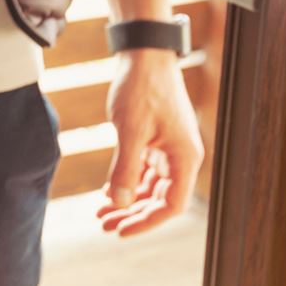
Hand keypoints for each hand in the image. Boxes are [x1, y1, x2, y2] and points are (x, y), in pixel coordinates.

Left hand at [97, 49, 204, 236]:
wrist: (143, 55)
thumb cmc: (142, 89)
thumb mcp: (130, 131)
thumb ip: (126, 169)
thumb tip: (119, 203)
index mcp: (185, 158)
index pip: (171, 205)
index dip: (146, 222)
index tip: (120, 231)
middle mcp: (182, 157)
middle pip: (160, 199)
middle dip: (132, 214)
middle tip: (103, 225)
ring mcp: (170, 149)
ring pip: (150, 186)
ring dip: (127, 200)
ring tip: (101, 213)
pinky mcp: (157, 140)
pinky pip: (144, 170)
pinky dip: (127, 181)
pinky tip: (107, 191)